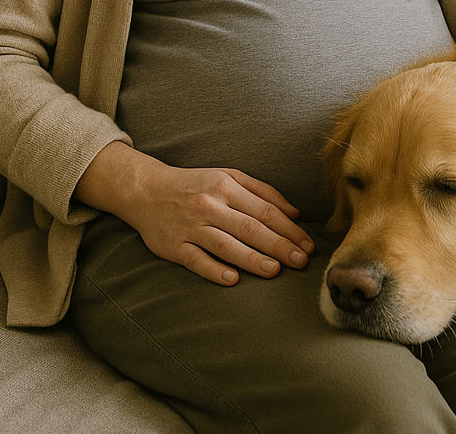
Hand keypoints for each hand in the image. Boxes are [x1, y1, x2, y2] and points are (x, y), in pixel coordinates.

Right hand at [75, 143, 314, 285]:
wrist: (147, 190)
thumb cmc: (197, 185)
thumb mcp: (229, 176)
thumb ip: (263, 191)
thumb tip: (295, 213)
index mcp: (226, 187)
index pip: (265, 210)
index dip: (289, 229)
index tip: (308, 245)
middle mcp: (210, 206)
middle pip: (250, 228)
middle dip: (279, 246)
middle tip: (301, 261)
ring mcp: (191, 226)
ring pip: (226, 245)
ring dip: (253, 259)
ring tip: (275, 270)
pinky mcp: (173, 246)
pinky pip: (196, 260)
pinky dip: (214, 269)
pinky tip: (232, 279)